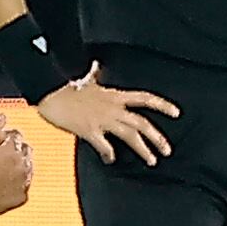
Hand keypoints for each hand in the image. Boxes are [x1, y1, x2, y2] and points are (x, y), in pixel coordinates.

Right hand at [0, 115, 35, 222]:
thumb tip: (0, 117)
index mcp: (12, 152)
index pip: (16, 136)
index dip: (4, 136)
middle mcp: (22, 167)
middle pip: (25, 150)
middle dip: (13, 149)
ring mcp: (24, 184)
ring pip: (27, 167)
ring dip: (16, 164)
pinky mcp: (21, 198)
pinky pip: (24, 184)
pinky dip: (16, 181)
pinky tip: (2, 182)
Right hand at [37, 75, 178, 163]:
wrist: (49, 91)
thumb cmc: (66, 84)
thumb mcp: (85, 78)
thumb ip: (95, 74)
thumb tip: (96, 65)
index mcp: (114, 95)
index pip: (145, 98)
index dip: (162, 105)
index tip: (176, 113)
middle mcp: (113, 107)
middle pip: (141, 122)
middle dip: (157, 137)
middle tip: (168, 150)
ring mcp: (102, 120)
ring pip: (130, 135)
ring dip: (143, 149)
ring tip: (152, 161)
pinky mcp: (89, 130)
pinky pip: (104, 146)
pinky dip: (110, 154)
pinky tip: (111, 160)